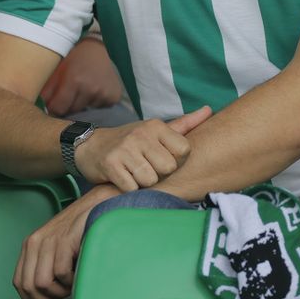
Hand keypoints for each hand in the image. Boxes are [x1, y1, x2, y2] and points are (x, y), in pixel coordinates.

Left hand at [14, 183, 118, 298]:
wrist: (98, 207)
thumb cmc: (81, 234)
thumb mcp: (57, 252)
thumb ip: (47, 271)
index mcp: (30, 246)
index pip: (19, 282)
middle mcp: (34, 243)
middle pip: (29, 286)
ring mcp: (48, 241)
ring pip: (43, 283)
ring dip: (60, 292)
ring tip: (72, 285)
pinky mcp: (64, 241)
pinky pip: (62, 273)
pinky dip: (72, 281)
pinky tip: (79, 273)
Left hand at [44, 37, 124, 115]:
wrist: (99, 49)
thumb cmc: (75, 59)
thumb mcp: (58, 70)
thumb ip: (48, 90)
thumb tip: (42, 109)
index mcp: (74, 81)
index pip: (59, 108)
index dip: (54, 108)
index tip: (54, 105)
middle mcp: (91, 89)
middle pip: (73, 111)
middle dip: (68, 107)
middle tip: (69, 95)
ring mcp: (104, 94)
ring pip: (86, 111)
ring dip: (82, 105)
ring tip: (83, 91)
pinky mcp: (114, 97)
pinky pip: (100, 109)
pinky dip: (95, 104)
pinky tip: (94, 92)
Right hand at [74, 106, 211, 191]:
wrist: (90, 146)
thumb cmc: (130, 142)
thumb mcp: (155, 130)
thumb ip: (184, 124)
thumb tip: (210, 110)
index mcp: (155, 126)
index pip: (184, 150)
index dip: (175, 160)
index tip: (161, 157)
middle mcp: (140, 134)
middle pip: (168, 168)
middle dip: (158, 173)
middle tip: (145, 166)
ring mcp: (124, 149)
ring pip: (150, 180)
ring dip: (142, 182)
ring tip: (133, 173)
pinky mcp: (110, 165)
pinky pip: (132, 188)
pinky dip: (128, 188)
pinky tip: (122, 178)